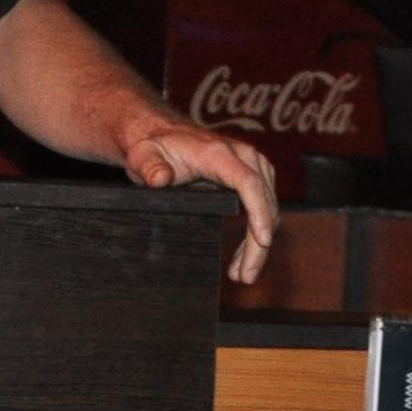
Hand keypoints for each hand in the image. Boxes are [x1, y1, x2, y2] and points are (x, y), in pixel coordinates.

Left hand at [121, 113, 282, 282]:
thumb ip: (150, 167)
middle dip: (259, 243)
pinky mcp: (253, 176)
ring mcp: (252, 166)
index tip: (263, 240)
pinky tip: (242, 258)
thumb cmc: (153, 147)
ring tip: (242, 274)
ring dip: (259, 244)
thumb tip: (160, 179)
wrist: (160, 134)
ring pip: (268, 208)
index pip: (249, 183)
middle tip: (245, 276)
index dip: (259, 213)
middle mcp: (243, 156)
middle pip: (264, 202)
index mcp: (219, 153)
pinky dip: (256, 235)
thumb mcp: (142, 156)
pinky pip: (263, 208)